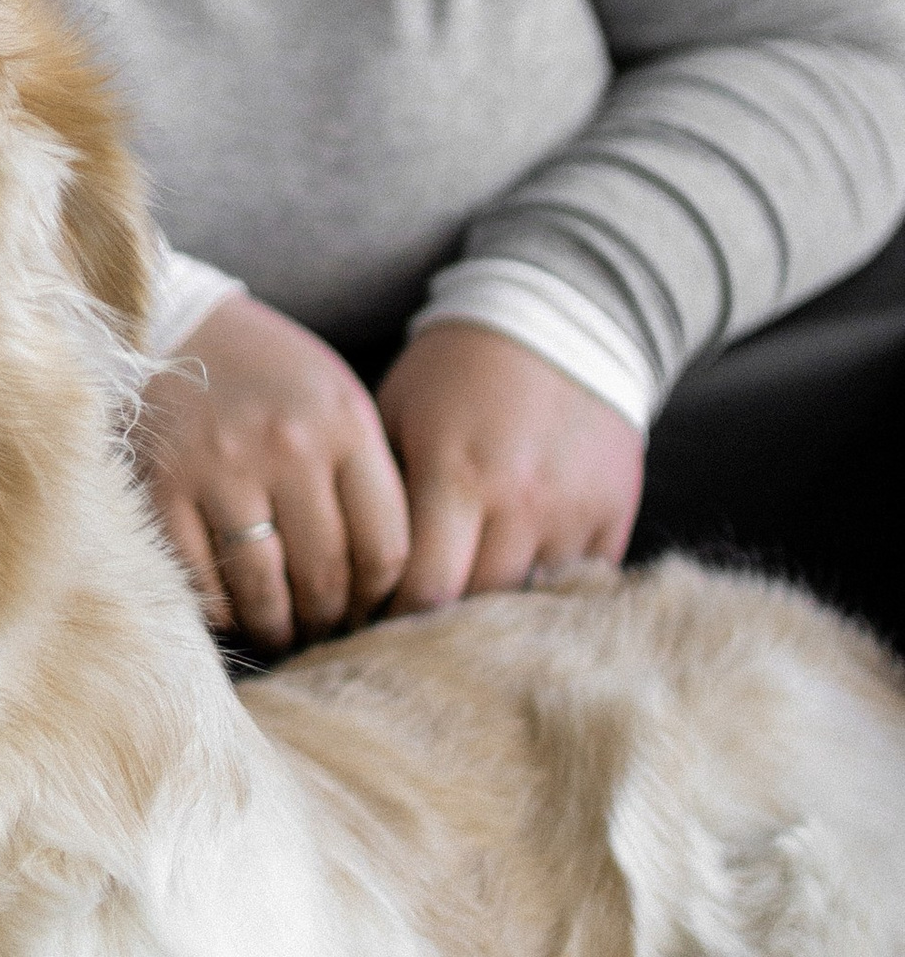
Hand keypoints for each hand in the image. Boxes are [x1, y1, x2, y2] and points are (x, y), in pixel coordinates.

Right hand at [136, 291, 409, 648]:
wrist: (169, 323)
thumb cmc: (264, 372)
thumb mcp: (334, 400)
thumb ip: (362, 475)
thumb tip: (378, 580)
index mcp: (344, 425)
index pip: (385, 546)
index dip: (378, 598)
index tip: (364, 612)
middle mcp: (288, 447)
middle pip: (326, 574)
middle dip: (327, 620)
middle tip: (320, 633)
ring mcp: (221, 468)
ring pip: (264, 587)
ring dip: (277, 628)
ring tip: (280, 634)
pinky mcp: (163, 485)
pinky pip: (200, 578)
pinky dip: (220, 610)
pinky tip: (230, 613)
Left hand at [375, 320, 642, 613]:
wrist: (560, 322)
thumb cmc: (455, 373)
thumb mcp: (395, 414)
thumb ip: (377, 495)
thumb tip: (342, 571)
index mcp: (455, 473)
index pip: (420, 587)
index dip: (388, 616)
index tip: (364, 622)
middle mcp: (519, 500)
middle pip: (472, 606)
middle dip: (431, 626)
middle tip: (399, 633)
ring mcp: (572, 512)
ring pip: (525, 604)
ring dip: (485, 617)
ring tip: (449, 621)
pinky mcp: (614, 515)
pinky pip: (577, 586)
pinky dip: (541, 598)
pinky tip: (507, 597)